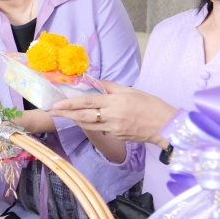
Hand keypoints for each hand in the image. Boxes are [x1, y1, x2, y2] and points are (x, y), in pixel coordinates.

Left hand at [50, 80, 176, 145]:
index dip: (70, 103)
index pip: (87, 102)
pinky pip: (99, 130)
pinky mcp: (117, 136)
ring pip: (88, 125)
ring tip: (64, 114)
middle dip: (65, 114)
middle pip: (83, 115)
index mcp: (115, 102)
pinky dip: (90, 124)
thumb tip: (92, 82)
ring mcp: (113, 129)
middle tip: (52, 111)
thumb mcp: (131, 90)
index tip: (57, 103)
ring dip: (75, 119)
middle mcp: (112, 116)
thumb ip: (110, 86)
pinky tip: (86, 120)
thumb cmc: (151, 105)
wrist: (167, 126)